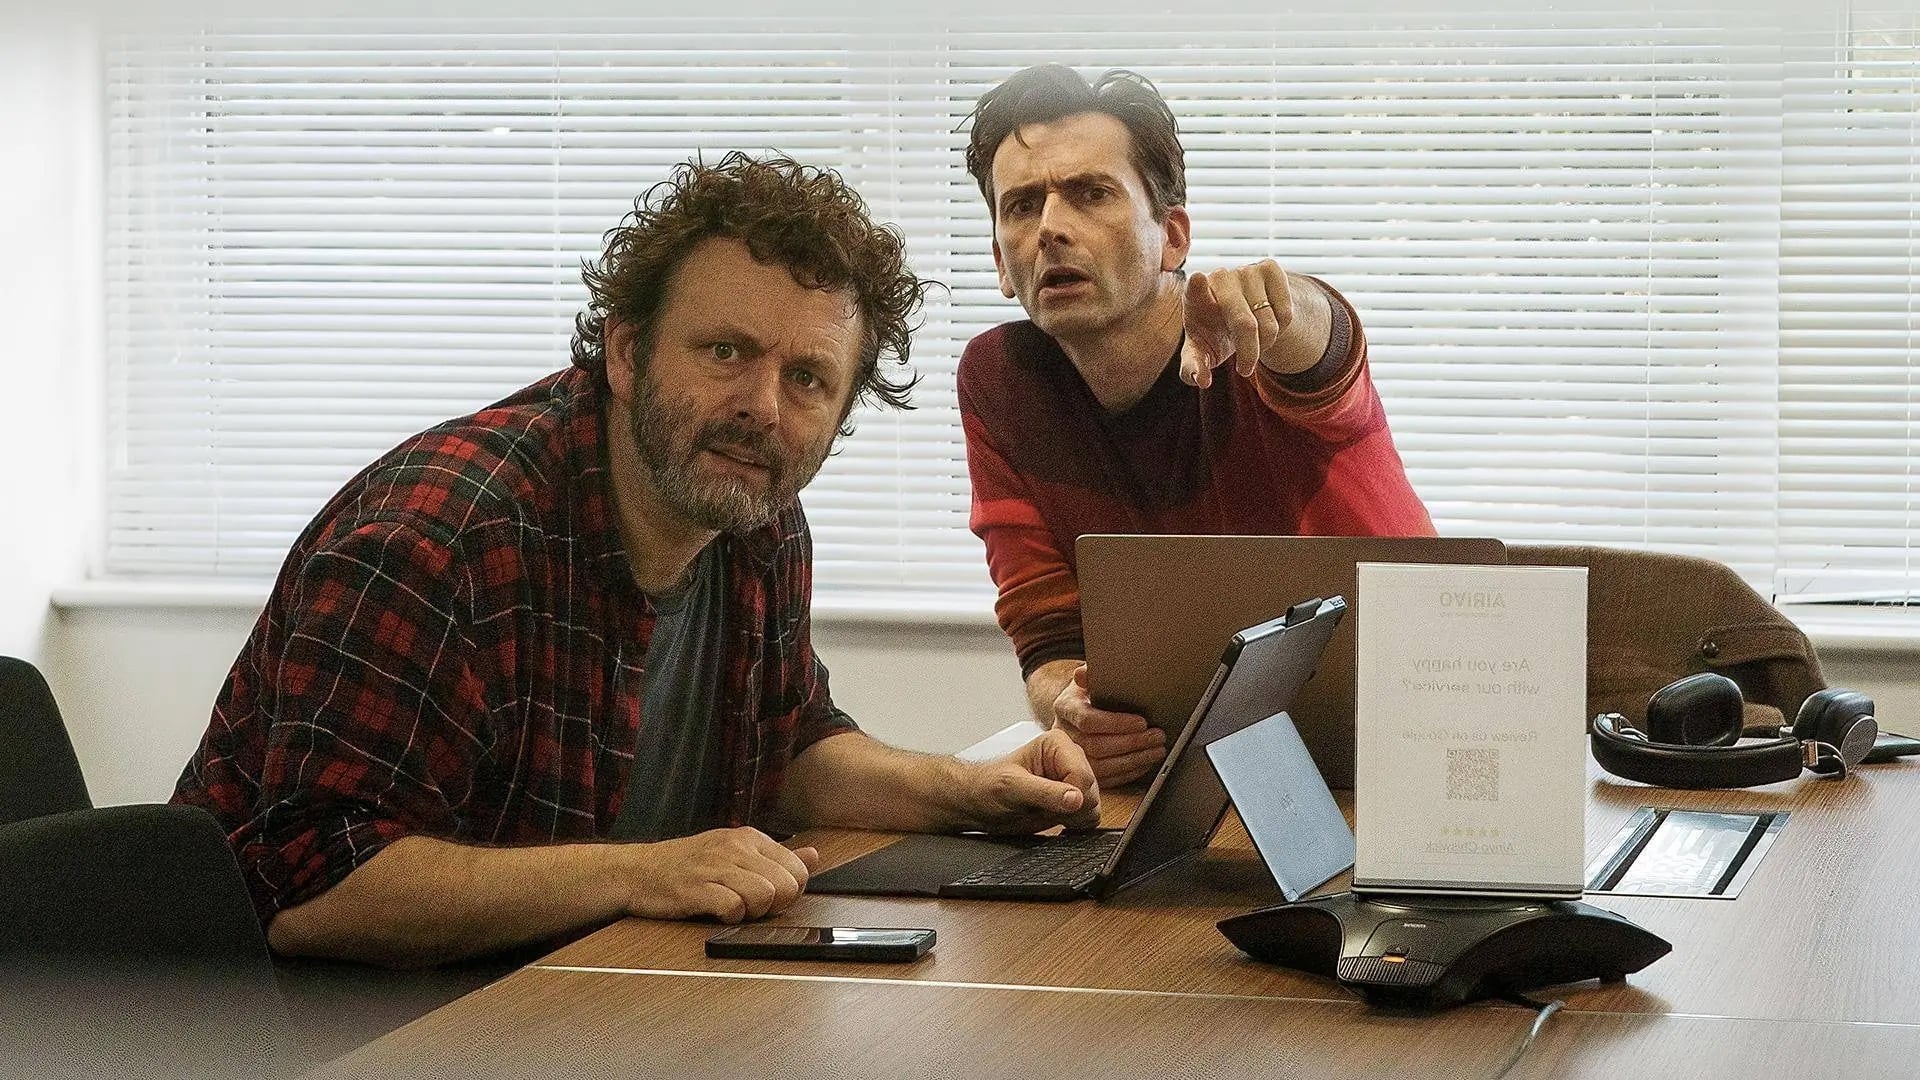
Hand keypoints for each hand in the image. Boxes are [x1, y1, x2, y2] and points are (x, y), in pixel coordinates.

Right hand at [623, 827, 818, 922]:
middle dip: (774, 905)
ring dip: (753, 912)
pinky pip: (732, 907)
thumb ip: (776, 857)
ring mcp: (714, 866)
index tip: (769, 898)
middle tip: (750, 906)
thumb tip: (814, 856)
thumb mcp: (734, 852)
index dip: (790, 892)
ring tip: (733, 908)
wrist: (637, 871)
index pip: (797, 869)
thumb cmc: (688, 866)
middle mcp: (734, 847)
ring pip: (764, 895)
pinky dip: (729, 917)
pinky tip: (717, 912)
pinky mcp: (695, 888)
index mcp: (749, 838)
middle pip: (786, 885)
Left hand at [959, 728, 1101, 833]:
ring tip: (1044, 809)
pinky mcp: (1073, 799)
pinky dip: (1074, 824)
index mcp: (1058, 744)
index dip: (1069, 796)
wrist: (979, 803)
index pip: (1083, 776)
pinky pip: (1090, 817)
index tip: (1045, 802)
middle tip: (1041, 806)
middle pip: (1092, 791)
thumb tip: (1077, 799)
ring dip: (1071, 817)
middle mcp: (1070, 759)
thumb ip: (1045, 793)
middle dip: (1069, 808)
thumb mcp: (1012, 788)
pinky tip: (1053, 817)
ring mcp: (1073, 780)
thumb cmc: (987, 787)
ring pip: (1093, 806)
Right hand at [1053, 663, 1166, 786]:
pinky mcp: (1082, 771)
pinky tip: (1145, 763)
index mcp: (1065, 708)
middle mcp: (1064, 734)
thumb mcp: (1089, 678)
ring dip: (1134, 760)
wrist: (1077, 710)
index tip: (1142, 722)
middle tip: (1157, 736)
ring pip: (1101, 766)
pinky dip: (1129, 773)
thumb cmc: (1088, 692)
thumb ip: (1091, 674)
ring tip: (1157, 750)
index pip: (1087, 720)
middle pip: (1096, 746)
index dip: (1116, 723)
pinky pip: (1106, 779)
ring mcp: (1071, 756)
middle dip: (1131, 743)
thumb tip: (1082, 673)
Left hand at [1180, 259, 1315, 387]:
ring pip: (1268, 323)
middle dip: (1249, 353)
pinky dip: (1281, 327)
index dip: (1198, 286)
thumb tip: (1203, 380)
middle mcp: (1219, 278)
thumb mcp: (1200, 353)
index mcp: (1194, 298)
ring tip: (1254, 340)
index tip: (1198, 279)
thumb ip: (1193, 369)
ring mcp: (1245, 270)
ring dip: (1265, 343)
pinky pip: (1286, 312)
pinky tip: (1267, 321)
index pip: (1195, 289)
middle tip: (1245, 369)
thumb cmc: (1213, 335)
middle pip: (1244, 324)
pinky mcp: (1269, 267)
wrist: (1241, 312)